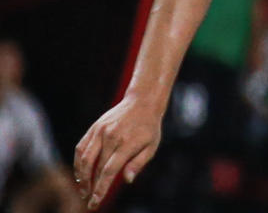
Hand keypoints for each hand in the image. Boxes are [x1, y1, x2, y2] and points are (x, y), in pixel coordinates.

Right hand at [74, 95, 162, 209]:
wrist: (143, 102)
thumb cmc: (149, 128)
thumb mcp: (151, 146)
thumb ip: (138, 163)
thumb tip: (127, 180)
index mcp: (127, 143)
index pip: (109, 171)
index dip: (101, 188)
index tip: (95, 202)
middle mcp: (111, 137)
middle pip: (96, 167)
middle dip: (91, 186)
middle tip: (89, 200)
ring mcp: (100, 131)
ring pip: (84, 159)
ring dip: (81, 177)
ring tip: (83, 190)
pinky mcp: (94, 128)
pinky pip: (81, 148)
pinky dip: (77, 162)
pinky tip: (80, 174)